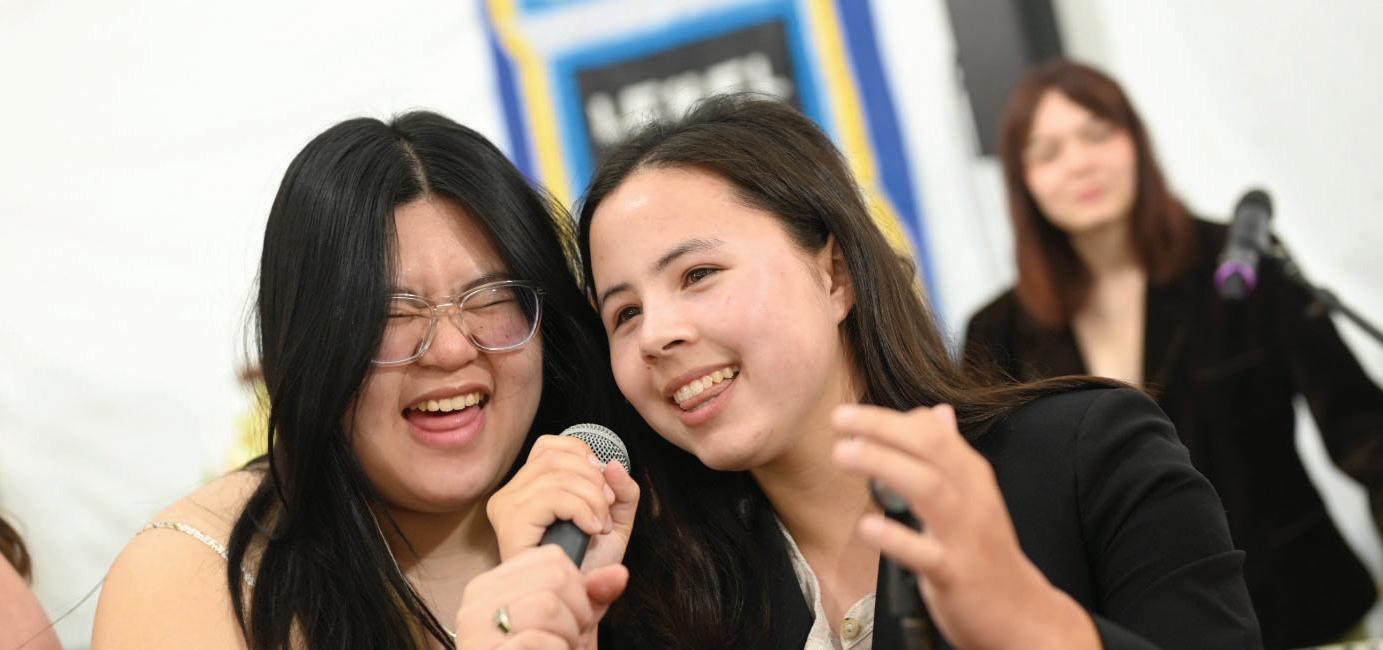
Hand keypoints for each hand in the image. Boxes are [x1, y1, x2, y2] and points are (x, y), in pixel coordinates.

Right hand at [455, 544, 628, 648]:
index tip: (572, 616)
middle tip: (569, 639)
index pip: (552, 558)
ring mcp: (476, 629)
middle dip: (578, 614)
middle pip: (556, 579)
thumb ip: (590, 598)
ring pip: (548, 607)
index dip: (577, 588)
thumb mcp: (567, 625)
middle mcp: (477, 601)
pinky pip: (535, 640)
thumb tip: (619, 573)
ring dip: (568, 637)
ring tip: (558, 648)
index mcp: (493, 585)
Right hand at [487, 434, 639, 572]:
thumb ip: (622, 491)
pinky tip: (590, 528)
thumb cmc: (589, 566)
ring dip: (592, 499)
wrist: (578, 604)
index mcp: (525, 489)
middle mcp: (509, 496)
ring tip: (598, 525)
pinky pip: (552, 497)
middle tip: (605, 511)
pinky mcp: (511, 525)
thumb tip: (612, 464)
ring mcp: (506, 509)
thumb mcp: (614, 521)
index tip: (603, 486)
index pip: (549, 446)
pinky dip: (582, 509)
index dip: (583, 457)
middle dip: (594, 480)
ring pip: (558, 475)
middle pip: (556, 458)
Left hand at [830, 404, 1098, 649]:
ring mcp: (964, 535)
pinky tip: (868, 527)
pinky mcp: (956, 573)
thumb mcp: (973, 496)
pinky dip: (896, 538)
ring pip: (928, 489)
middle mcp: (971, 498)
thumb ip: (951, 455)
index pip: (933, 432)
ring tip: (843, 453)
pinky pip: (926, 553)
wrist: (1021, 612)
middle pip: (931, 449)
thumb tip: (936, 413)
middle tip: (839, 419)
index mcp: (972, 477)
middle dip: (884, 428)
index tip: (849, 414)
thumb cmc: (985, 551)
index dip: (889, 418)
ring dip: (884, 465)